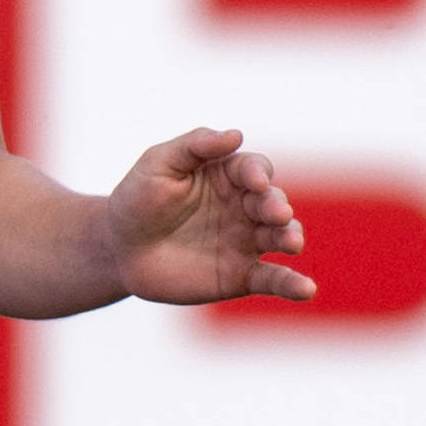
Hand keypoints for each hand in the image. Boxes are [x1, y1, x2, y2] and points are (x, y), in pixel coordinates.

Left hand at [103, 127, 310, 305]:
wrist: (119, 250)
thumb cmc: (138, 199)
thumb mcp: (158, 163)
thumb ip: (196, 145)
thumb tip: (236, 134)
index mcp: (227, 175)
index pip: (255, 169)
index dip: (258, 173)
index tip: (254, 182)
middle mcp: (244, 206)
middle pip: (273, 201)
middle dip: (277, 206)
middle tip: (275, 213)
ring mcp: (245, 241)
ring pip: (279, 236)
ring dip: (290, 236)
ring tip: (291, 242)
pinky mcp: (241, 276)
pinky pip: (272, 279)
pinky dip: (292, 284)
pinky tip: (306, 290)